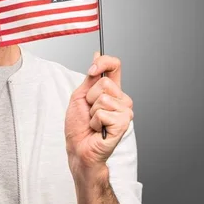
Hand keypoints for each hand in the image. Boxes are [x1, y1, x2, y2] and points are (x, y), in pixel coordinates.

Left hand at [65, 52, 133, 177]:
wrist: (79, 149)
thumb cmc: (78, 126)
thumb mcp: (81, 96)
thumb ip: (91, 77)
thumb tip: (96, 55)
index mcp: (111, 91)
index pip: (115, 66)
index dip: (104, 62)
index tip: (92, 69)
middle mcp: (121, 99)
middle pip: (105, 82)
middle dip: (90, 97)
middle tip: (90, 112)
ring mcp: (124, 111)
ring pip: (103, 98)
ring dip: (92, 112)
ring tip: (94, 123)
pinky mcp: (123, 123)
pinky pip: (103, 113)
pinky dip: (95, 122)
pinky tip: (98, 130)